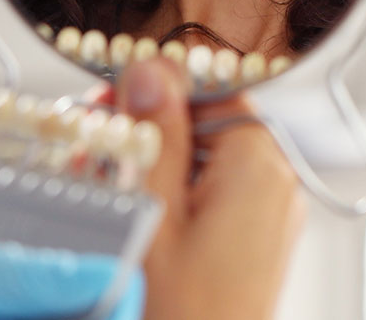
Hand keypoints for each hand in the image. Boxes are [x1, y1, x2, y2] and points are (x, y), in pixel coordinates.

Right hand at [112, 59, 304, 319]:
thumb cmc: (183, 313)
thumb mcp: (152, 211)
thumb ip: (156, 133)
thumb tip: (153, 69)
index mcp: (259, 165)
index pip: (211, 88)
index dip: (156, 90)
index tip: (111, 101)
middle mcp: (274, 187)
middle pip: (203, 126)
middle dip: (143, 133)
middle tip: (91, 151)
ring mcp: (265, 220)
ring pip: (198, 164)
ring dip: (146, 169)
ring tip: (99, 190)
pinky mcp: (249, 247)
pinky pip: (206, 201)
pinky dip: (166, 201)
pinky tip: (127, 218)